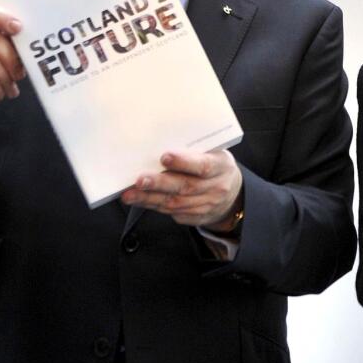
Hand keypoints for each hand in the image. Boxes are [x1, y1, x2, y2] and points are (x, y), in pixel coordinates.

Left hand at [121, 150, 243, 229]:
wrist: (232, 195)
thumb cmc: (216, 167)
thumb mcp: (214, 153)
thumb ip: (194, 151)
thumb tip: (161, 145)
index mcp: (221, 166)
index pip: (203, 165)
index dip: (184, 162)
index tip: (164, 157)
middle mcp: (215, 188)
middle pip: (185, 187)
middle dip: (159, 184)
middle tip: (139, 180)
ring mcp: (206, 205)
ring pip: (175, 203)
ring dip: (149, 199)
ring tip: (130, 194)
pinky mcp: (196, 217)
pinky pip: (173, 213)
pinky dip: (154, 206)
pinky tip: (140, 200)